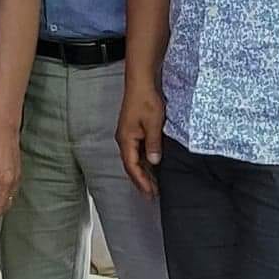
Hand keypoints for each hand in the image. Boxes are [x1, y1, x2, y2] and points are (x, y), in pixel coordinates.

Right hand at [117, 80, 165, 196]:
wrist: (141, 83)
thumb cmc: (146, 101)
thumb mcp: (154, 123)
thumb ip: (154, 144)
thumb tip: (154, 161)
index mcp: (126, 140)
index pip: (132, 166)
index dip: (141, 181)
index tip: (150, 193)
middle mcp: (124, 140)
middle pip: (131, 166)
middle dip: (141, 181)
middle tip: (152, 195)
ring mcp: (128, 135)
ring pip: (134, 159)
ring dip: (143, 172)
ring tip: (153, 185)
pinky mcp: (133, 131)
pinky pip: (137, 151)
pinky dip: (144, 162)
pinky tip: (152, 166)